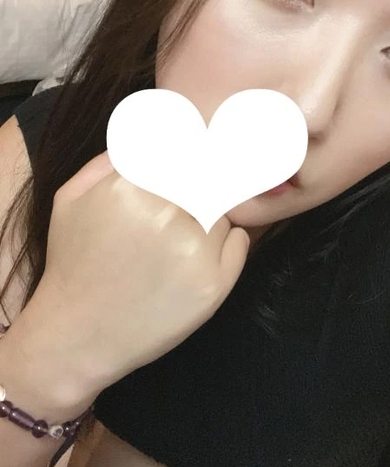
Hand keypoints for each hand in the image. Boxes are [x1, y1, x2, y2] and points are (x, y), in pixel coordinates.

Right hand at [13, 151, 249, 402]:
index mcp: (132, 187)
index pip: (187, 147)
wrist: (78, 335)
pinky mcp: (214, 286)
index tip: (193, 164)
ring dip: (212, 217)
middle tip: (189, 204)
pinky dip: (226, 243)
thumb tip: (152, 132)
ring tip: (179, 241)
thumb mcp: (71, 197)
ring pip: (225, 210)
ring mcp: (195, 252)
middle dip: (203, 187)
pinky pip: (240, 241)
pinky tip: (194, 258)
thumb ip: (109, 158)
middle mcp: (168, 214)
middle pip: (211, 177)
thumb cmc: (75, 261)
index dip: (195, 151)